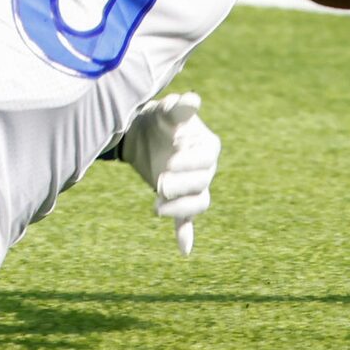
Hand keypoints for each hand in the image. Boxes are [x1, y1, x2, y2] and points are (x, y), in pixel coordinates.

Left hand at [118, 93, 220, 255]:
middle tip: (160, 182)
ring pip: (198, 203)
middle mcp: (206, 169)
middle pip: (202, 183)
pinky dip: (186, 234)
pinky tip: (184, 249)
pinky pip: (187, 220)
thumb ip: (178, 107)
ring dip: (180, 208)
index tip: (171, 147)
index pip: (206, 159)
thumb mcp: (166, 110)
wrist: (141, 134)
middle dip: (181, 185)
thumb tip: (191, 100)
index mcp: (208, 146)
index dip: (189, 158)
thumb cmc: (159, 119)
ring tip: (155, 207)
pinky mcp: (178, 200)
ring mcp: (193, 186)